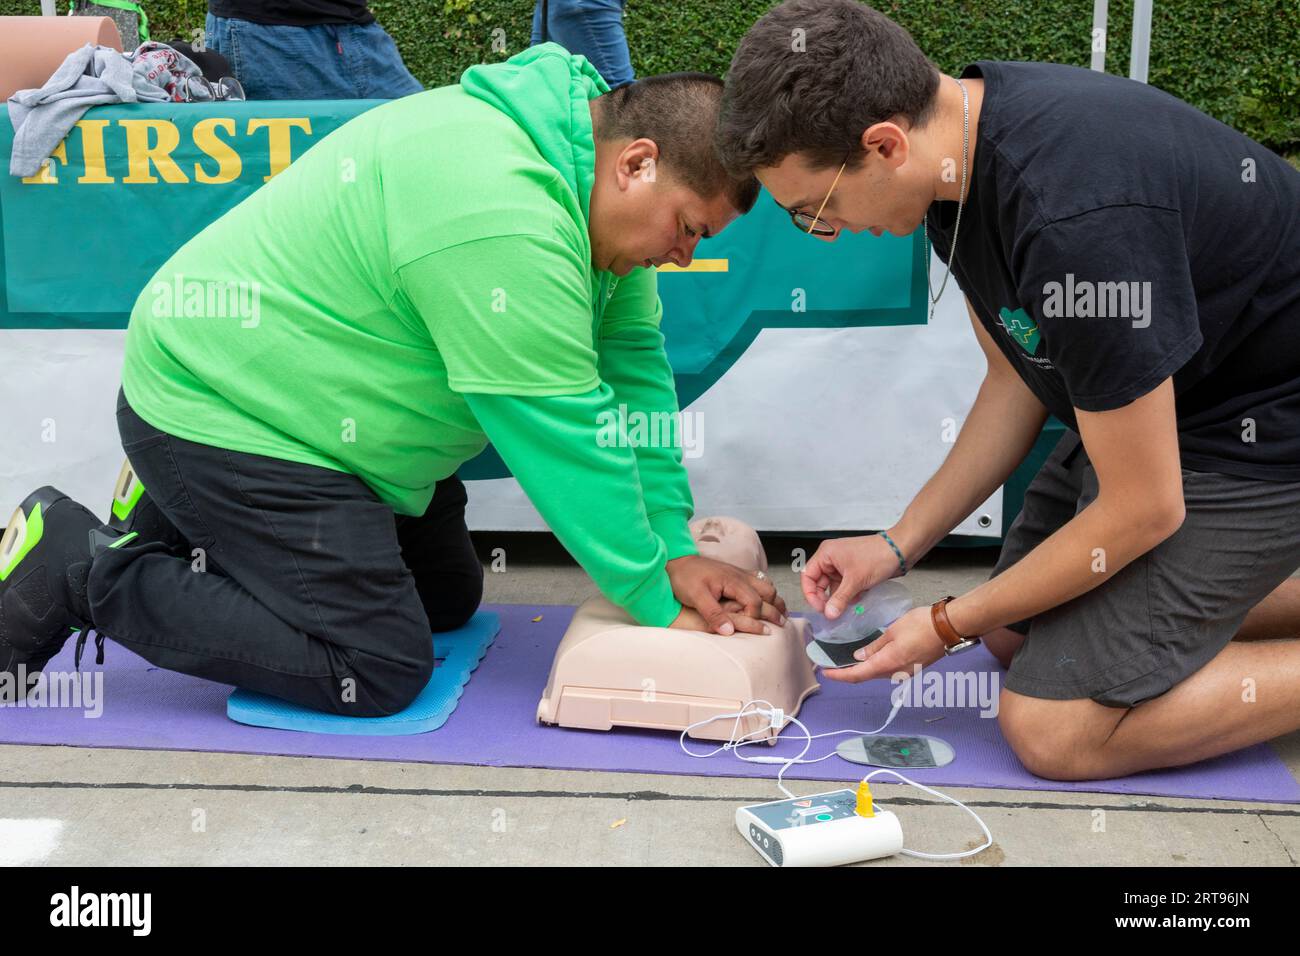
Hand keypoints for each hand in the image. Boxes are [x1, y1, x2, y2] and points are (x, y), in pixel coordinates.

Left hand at [666, 554, 786, 635]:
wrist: (676, 560)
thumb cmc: (684, 578)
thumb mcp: (696, 597)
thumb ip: (713, 614)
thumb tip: (730, 632)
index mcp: (733, 581)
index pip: (755, 602)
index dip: (755, 617)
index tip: (751, 627)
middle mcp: (740, 575)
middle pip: (768, 591)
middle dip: (775, 608)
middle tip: (782, 624)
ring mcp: (739, 573)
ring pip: (766, 584)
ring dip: (774, 599)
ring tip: (780, 613)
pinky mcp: (735, 573)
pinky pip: (758, 580)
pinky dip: (766, 591)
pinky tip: (765, 599)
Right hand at [801, 533, 901, 619]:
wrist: (900, 550)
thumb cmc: (877, 557)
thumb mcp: (855, 581)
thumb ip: (839, 599)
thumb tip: (828, 615)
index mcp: (826, 554)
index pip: (808, 576)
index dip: (811, 594)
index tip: (820, 609)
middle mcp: (831, 558)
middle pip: (819, 582)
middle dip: (826, 598)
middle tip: (832, 613)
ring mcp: (843, 565)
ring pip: (833, 586)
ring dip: (839, 598)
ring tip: (846, 608)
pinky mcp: (854, 571)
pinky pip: (845, 586)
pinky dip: (849, 595)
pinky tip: (857, 600)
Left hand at [820, 606, 945, 683]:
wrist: (949, 628)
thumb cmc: (921, 625)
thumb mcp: (892, 632)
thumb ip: (874, 647)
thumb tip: (859, 657)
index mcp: (888, 664)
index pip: (857, 675)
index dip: (839, 676)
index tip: (825, 672)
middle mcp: (895, 673)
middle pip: (866, 677)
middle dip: (848, 673)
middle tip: (833, 665)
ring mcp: (905, 673)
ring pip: (878, 674)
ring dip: (862, 670)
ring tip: (847, 660)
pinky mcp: (912, 668)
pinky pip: (889, 671)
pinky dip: (876, 666)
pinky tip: (870, 657)